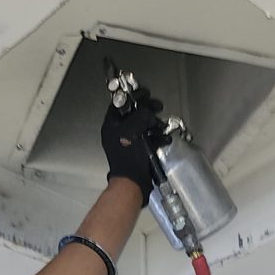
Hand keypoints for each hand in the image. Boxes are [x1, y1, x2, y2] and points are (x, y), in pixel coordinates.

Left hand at [100, 88, 163, 206]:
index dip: (133, 96)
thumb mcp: (134, 129)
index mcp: (111, 125)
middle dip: (147, 110)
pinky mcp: (138, 151)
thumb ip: (141, 115)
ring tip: (161, 125)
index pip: (120, 103)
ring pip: (143, 125)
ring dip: (154, 124)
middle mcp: (117, 132)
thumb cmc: (129, 156)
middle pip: (134, 113)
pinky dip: (156, 136)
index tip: (144, 92)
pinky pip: (148, 138)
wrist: (134, 182)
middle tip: (157, 107)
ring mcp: (128, 142)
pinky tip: (163, 138)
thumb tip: (148, 110)